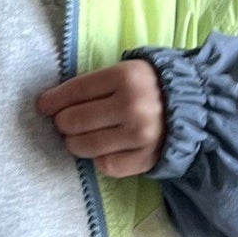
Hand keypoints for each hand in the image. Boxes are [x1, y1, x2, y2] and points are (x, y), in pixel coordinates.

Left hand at [34, 60, 165, 177]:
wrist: (195, 107)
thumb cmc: (149, 86)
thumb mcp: (125, 71)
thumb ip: (92, 85)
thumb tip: (50, 104)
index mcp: (125, 77)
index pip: (74, 91)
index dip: (51, 101)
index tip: (42, 107)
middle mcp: (132, 106)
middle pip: (73, 121)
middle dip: (63, 123)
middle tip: (66, 122)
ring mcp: (140, 135)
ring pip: (84, 146)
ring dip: (74, 143)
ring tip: (78, 137)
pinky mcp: (146, 159)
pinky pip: (105, 165)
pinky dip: (98, 159)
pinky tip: (103, 149)